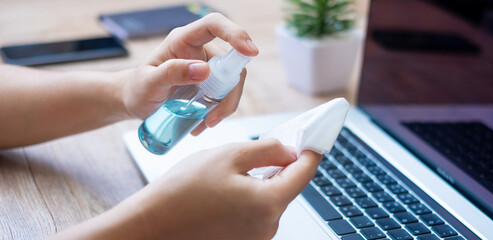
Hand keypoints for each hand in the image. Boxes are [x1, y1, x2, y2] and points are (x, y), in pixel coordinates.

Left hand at [121, 13, 258, 134]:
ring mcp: (208, 67)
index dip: (235, 33)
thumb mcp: (149, 83)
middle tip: (214, 115)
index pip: (214, 25)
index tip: (249, 51)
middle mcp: (200, 50)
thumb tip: (204, 70)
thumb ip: (172, 73)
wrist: (135, 101)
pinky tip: (203, 122)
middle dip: (230, 91)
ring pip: (232, 82)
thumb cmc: (137, 88)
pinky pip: (226, 95)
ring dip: (226, 105)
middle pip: (231, 62)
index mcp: (184, 40)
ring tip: (206, 123)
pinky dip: (220, 111)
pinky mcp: (211, 84)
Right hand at [130, 139, 321, 238]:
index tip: (314, 138)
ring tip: (235, 169)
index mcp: (269, 203)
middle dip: (282, 165)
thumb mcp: (228, 156)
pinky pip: (258, 212)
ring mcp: (256, 237)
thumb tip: (289, 150)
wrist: (152, 224)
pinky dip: (252, 196)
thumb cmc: (182, 191)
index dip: (311, 151)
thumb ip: (267, 150)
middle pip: (288, 187)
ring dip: (264, 181)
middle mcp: (268, 226)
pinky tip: (229, 187)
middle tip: (269, 145)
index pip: (305, 172)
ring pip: (272, 199)